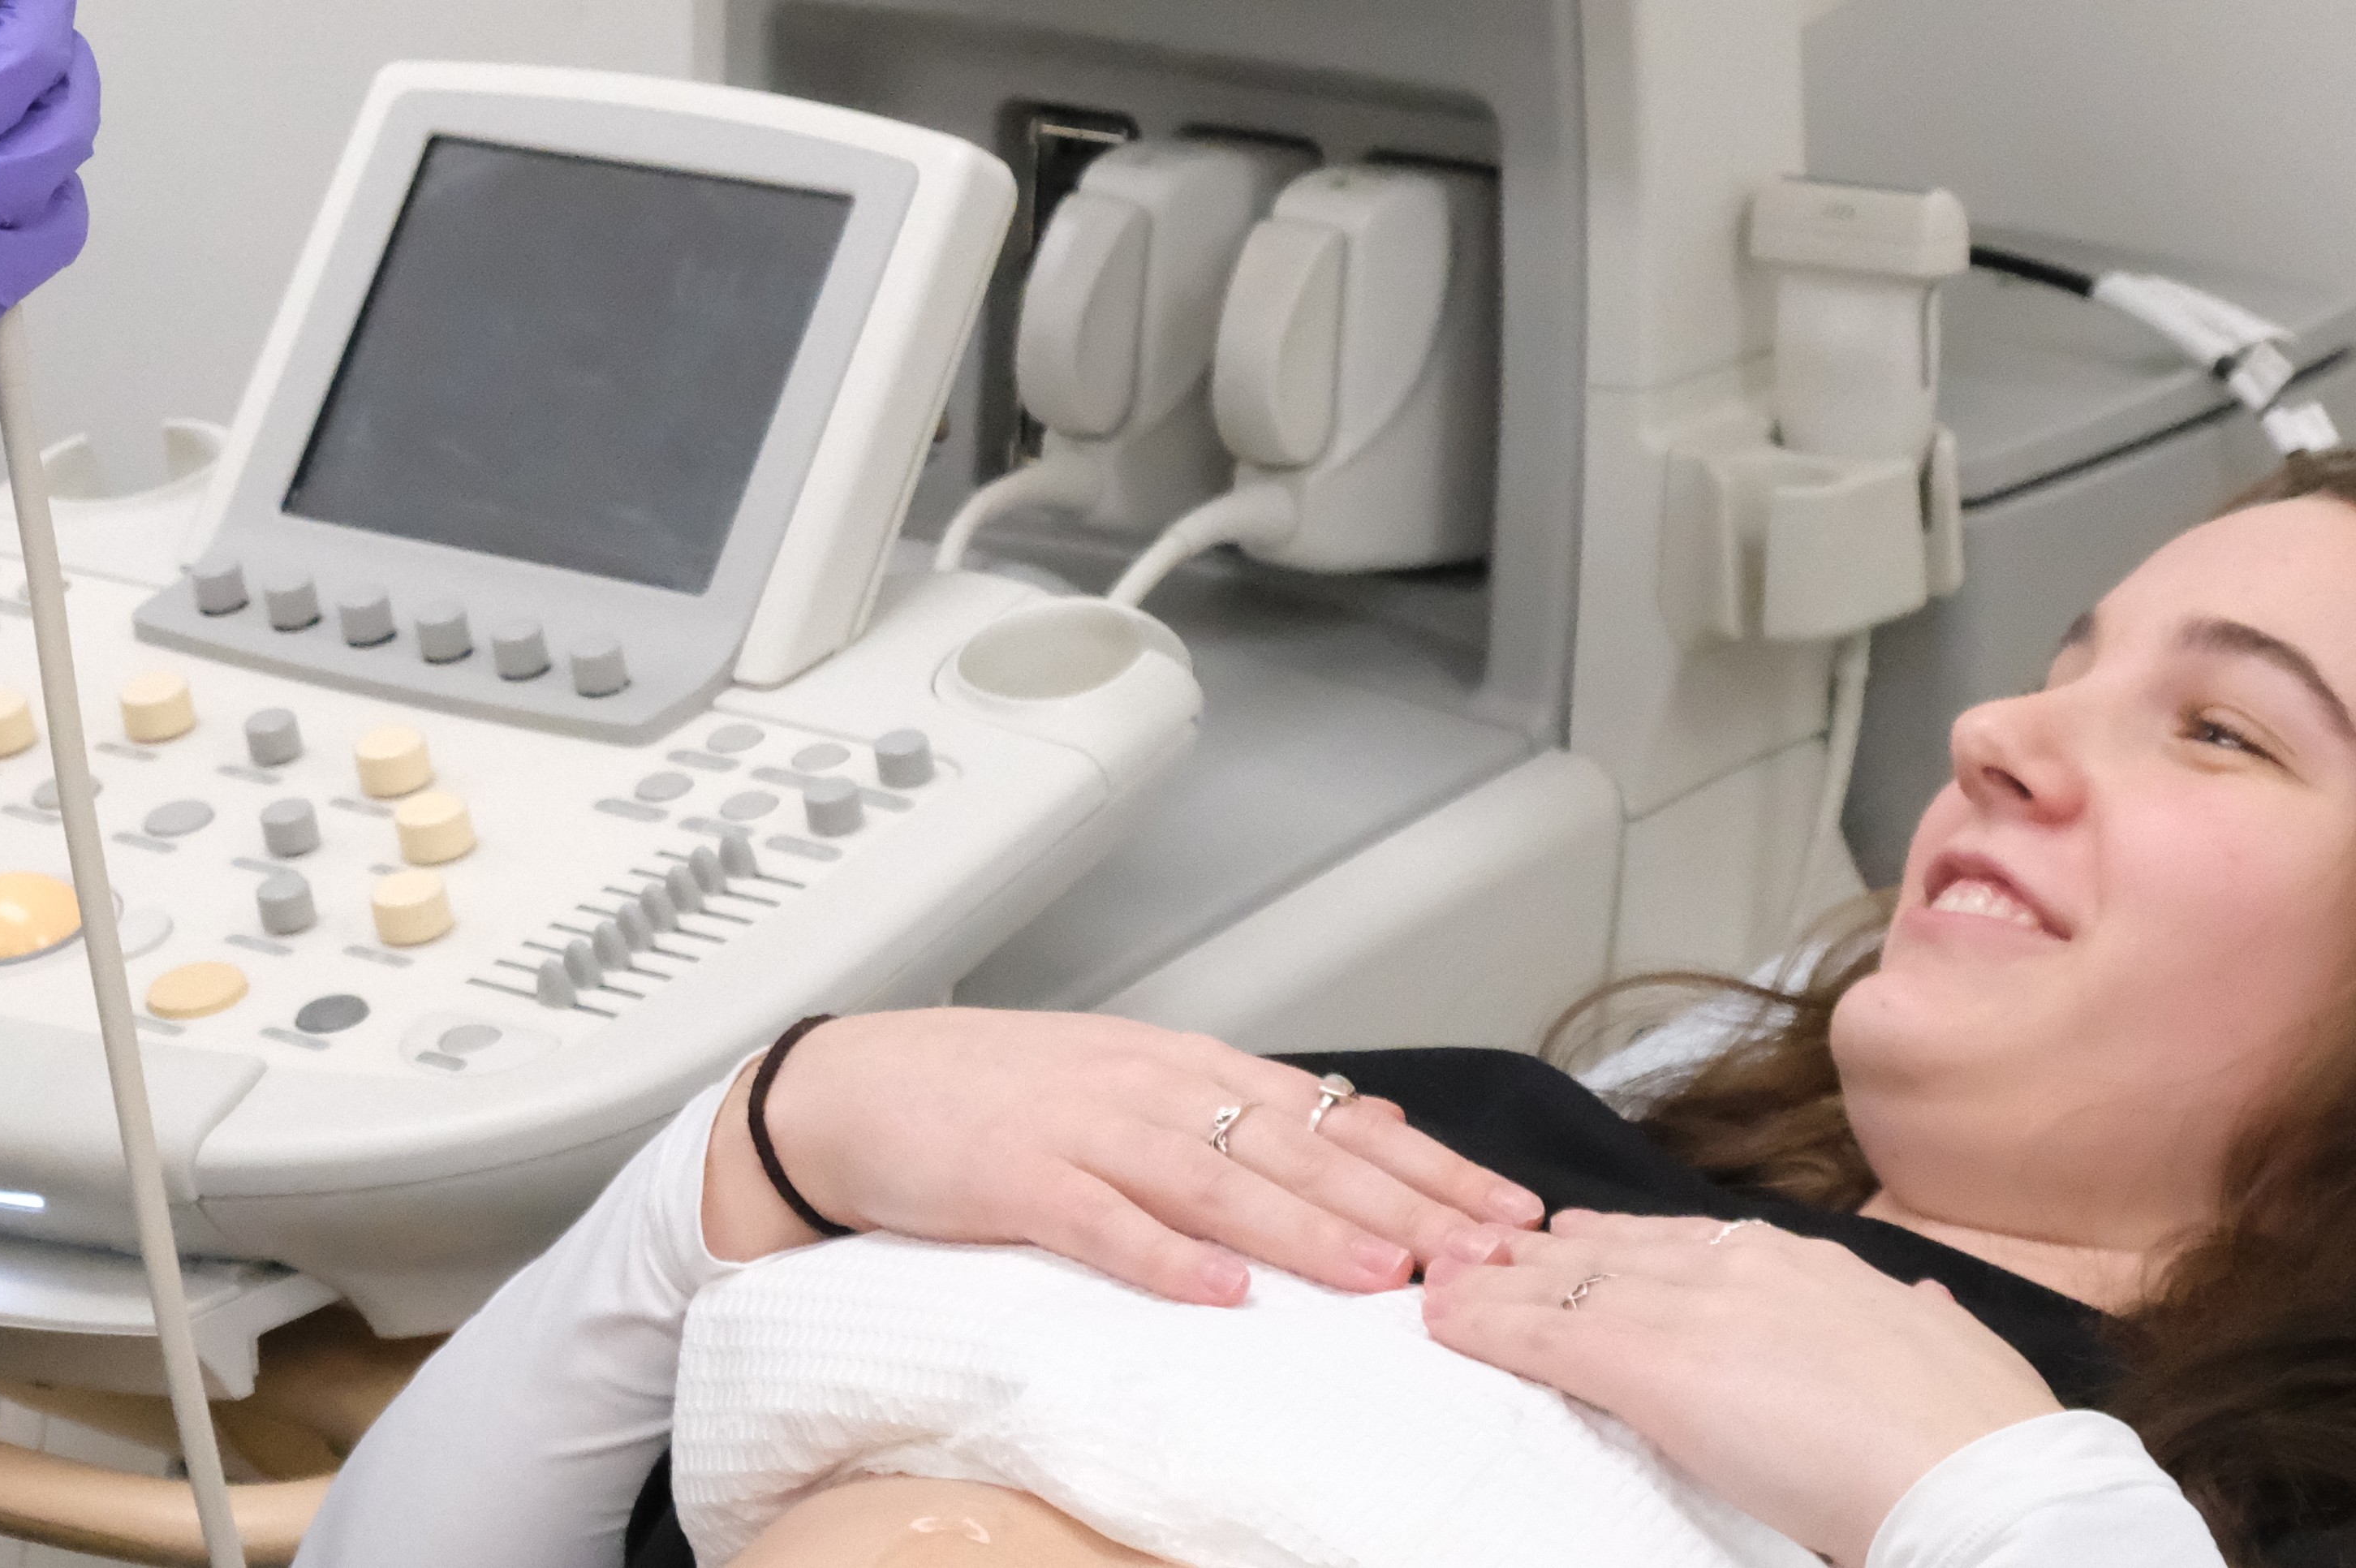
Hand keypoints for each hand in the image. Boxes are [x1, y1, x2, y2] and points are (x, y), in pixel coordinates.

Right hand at [706, 1010, 1543, 1300]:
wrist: (849, 1089)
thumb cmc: (990, 1095)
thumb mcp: (1131, 1079)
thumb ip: (1242, 1102)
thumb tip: (1369, 1116)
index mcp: (1182, 1064)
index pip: (1331, 1115)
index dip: (1426, 1163)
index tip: (1507, 1211)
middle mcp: (1146, 1087)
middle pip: (1294, 1147)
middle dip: (1398, 1203)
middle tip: (1482, 1254)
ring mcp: (1079, 1128)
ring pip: (1214, 1180)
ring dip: (1303, 1228)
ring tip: (1381, 1274)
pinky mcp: (1013, 1175)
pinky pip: (1099, 1219)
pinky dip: (1160, 1255)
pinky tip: (1217, 1291)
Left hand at [1419, 1212, 2058, 1565]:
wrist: (1975, 1478)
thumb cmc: (1976, 1435)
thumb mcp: (1951, 1346)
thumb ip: (1918, 1315)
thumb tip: (1924, 1297)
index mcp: (1814, 1266)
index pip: (1695, 1239)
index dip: (1628, 1241)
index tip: (1583, 1237)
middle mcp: (1746, 1267)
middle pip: (1618, 1249)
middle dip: (1544, 1250)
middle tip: (1481, 1244)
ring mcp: (1697, 1311)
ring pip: (1569, 1282)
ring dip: (1498, 1281)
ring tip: (1442, 1279)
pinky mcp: (1656, 1368)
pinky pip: (1550, 1339)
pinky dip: (1488, 1327)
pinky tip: (1445, 1323)